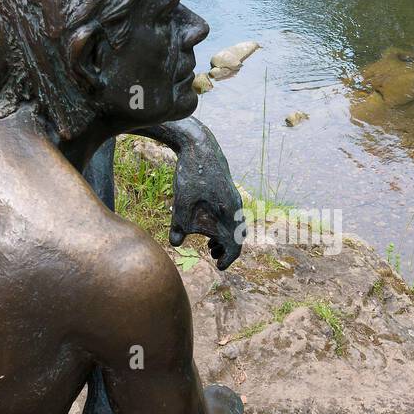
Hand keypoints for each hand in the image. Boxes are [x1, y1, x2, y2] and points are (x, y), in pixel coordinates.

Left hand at [167, 125, 241, 269]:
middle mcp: (235, 208)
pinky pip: (231, 214)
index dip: (227, 258)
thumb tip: (175, 244)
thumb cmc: (190, 176)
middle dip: (226, 249)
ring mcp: (233, 198)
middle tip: (213, 256)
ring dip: (224, 237)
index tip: (218, 267)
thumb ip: (179, 227)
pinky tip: (206, 222)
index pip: (235, 245)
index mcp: (228, 215)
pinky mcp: (228, 190)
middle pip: (238, 236)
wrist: (199, 146)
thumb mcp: (180, 205)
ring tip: (210, 244)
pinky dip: (223, 224)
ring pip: (235, 225)